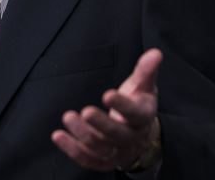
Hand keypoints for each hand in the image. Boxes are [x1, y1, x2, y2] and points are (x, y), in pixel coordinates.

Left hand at [51, 48, 161, 171]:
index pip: (135, 114)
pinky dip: (72, 149)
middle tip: (86, 112)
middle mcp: (130, 138)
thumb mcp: (144, 87)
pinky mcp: (102, 161)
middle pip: (116, 134)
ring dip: (82, 134)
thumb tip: (155, 53)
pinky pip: (86, 159)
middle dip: (100, 124)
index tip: (108, 94)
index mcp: (142, 118)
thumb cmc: (138, 106)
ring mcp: (116, 151)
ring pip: (99, 147)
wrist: (142, 138)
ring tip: (68, 117)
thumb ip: (146, 70)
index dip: (122, 105)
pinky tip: (59, 136)